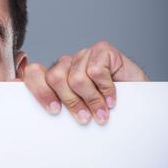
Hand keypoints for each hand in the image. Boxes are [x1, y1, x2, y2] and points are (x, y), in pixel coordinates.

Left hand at [23, 41, 148, 124]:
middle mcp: (67, 63)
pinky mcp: (102, 50)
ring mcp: (83, 55)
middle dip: (71, 102)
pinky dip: (106, 89)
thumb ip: (56, 107)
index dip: (40, 91)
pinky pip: (96, 72)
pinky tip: (112, 98)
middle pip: (55, 78)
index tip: (54, 111)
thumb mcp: (76, 111)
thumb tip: (31, 112)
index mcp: (54, 76)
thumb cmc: (103, 110)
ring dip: (92, 101)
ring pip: (77, 78)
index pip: (34, 74)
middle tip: (84, 118)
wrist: (137, 104)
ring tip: (102, 112)